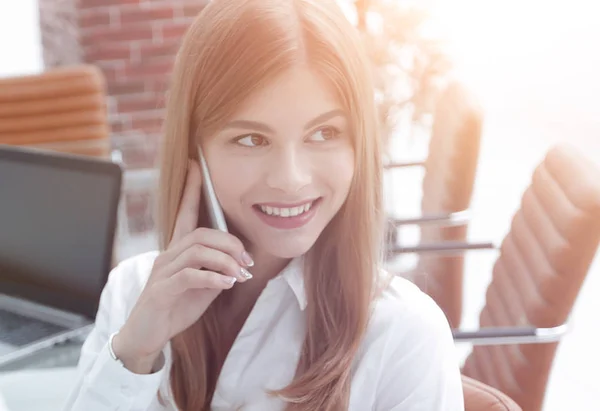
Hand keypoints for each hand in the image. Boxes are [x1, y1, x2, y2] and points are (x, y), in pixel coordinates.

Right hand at [112, 160, 252, 373]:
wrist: (146, 335)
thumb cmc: (174, 308)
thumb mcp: (202, 287)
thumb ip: (216, 270)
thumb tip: (239, 263)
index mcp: (177, 250)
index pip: (184, 213)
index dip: (191, 189)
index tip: (196, 165)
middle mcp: (168, 255)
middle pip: (201, 233)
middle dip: (229, 243)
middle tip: (246, 261)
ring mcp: (162, 271)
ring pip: (197, 251)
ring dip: (225, 261)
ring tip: (239, 275)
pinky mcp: (161, 290)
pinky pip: (190, 275)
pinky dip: (213, 278)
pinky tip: (227, 285)